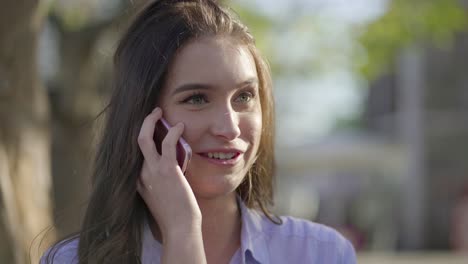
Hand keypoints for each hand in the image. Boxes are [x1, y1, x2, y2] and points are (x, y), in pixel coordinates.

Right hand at [136, 107, 201, 237]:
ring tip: (159, 111)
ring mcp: (152, 171)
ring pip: (143, 138)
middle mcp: (140, 173)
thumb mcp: (161, 196)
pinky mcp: (167, 170)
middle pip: (134, 142)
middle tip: (153, 113)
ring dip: (151, 121)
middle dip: (143, 124)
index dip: (142, 137)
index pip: (134, 153)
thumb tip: (172, 168)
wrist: (179, 228)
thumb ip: (160, 181)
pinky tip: (180, 126)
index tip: (150, 126)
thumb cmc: (175, 214)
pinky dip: (172, 131)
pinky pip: (166, 143)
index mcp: (138, 180)